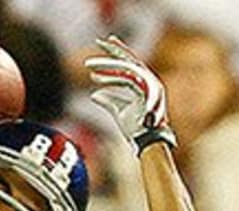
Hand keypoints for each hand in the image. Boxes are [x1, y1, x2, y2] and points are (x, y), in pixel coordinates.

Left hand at [85, 36, 175, 153]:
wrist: (146, 142)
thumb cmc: (136, 128)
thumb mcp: (118, 112)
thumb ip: (108, 101)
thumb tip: (93, 94)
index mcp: (143, 84)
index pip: (129, 66)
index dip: (117, 55)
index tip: (103, 48)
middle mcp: (149, 82)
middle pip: (130, 60)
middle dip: (115, 49)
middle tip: (100, 41)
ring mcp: (150, 85)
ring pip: (127, 67)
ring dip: (107, 65)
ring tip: (89, 66)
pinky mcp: (148, 90)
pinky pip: (128, 77)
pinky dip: (112, 78)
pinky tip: (95, 78)